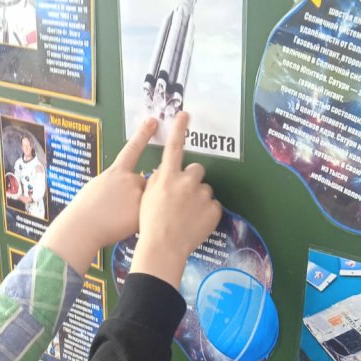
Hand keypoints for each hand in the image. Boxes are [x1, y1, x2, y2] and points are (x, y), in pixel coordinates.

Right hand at [39, 117, 156, 275]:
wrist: (82, 228)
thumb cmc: (84, 212)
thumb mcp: (96, 188)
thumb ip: (112, 183)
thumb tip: (119, 186)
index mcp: (114, 172)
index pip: (132, 148)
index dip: (144, 134)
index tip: (153, 120)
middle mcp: (128, 180)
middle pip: (143, 182)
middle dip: (138, 193)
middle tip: (119, 206)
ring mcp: (137, 195)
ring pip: (147, 200)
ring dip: (139, 207)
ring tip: (119, 219)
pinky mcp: (143, 211)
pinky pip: (149, 215)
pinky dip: (140, 221)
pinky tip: (123, 225)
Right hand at [131, 112, 221, 289]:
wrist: (163, 247)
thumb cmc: (149, 223)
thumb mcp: (146, 196)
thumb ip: (158, 179)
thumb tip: (166, 171)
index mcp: (167, 177)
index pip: (174, 147)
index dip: (179, 129)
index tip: (185, 114)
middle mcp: (186, 181)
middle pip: (196, 170)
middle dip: (192, 179)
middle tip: (184, 196)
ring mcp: (202, 195)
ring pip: (204, 190)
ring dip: (198, 198)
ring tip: (187, 216)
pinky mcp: (214, 209)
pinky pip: (212, 206)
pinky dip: (206, 213)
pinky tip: (195, 223)